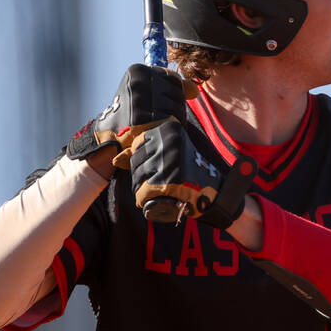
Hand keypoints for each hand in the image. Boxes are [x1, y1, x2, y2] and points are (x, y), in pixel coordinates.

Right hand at [66, 64, 193, 169]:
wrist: (107, 135)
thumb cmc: (131, 112)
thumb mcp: (147, 92)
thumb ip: (172, 86)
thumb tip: (194, 89)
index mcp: (137, 71)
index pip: (173, 78)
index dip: (172, 94)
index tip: (157, 102)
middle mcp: (139, 82)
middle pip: (177, 94)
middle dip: (174, 107)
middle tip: (157, 116)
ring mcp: (141, 100)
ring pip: (177, 108)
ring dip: (173, 119)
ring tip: (155, 123)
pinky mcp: (144, 119)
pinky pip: (172, 122)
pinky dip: (169, 129)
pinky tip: (156, 130)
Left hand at [129, 119, 256, 228]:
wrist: (215, 190)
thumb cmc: (191, 170)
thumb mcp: (170, 152)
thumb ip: (144, 151)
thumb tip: (115, 159)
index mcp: (168, 131)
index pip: (138, 145)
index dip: (144, 160)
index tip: (158, 166)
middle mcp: (166, 143)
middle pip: (136, 162)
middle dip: (142, 175)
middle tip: (160, 181)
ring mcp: (166, 162)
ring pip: (137, 178)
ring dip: (144, 188)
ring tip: (161, 189)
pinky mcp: (166, 182)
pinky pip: (143, 193)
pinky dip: (145, 200)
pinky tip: (157, 198)